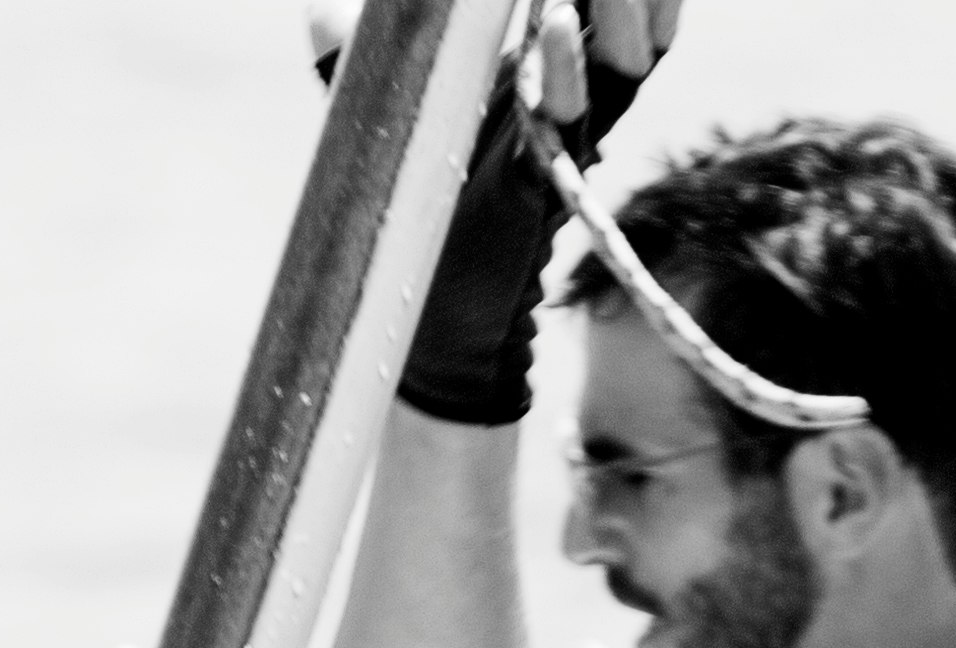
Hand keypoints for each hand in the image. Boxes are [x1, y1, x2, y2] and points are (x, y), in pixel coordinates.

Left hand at [370, 0, 678, 426]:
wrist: (426, 310)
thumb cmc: (416, 205)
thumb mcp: (388, 114)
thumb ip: (360, 60)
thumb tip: (320, 16)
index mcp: (548, 57)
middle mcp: (577, 88)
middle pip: (635, 8)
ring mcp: (573, 131)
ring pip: (630, 48)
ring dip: (611, 1)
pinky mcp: (553, 178)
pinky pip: (583, 113)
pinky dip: (573, 64)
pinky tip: (556, 23)